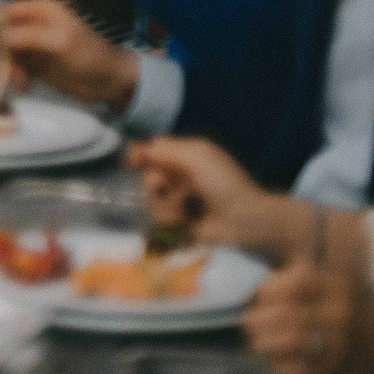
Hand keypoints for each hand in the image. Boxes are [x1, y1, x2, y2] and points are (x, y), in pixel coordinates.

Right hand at [0, 0, 136, 108]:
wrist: (110, 83)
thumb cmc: (88, 55)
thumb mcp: (58, 41)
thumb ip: (27, 36)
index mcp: (40, 10)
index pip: (4, 10)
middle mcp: (33, 24)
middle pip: (1, 33)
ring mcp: (34, 45)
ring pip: (6, 52)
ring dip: (8, 66)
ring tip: (19, 81)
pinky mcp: (36, 64)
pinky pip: (15, 67)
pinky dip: (16, 76)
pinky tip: (24, 85)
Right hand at [128, 136, 267, 251]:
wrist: (245, 221)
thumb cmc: (225, 184)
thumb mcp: (198, 157)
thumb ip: (166, 149)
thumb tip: (139, 149)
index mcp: (185, 157)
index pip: (152, 150)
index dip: (138, 155)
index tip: (129, 163)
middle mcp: (179, 178)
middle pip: (147, 177)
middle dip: (155, 183)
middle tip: (169, 188)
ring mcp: (178, 202)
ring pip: (150, 201)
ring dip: (166, 205)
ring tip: (184, 209)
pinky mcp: (178, 224)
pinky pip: (159, 221)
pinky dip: (171, 220)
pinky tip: (186, 221)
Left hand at [244, 256, 367, 373]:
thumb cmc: (339, 312)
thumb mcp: (325, 287)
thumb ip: (291, 282)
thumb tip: (249, 290)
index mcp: (336, 286)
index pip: (296, 281)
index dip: (267, 289)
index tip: (257, 298)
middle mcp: (341, 313)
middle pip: (288, 313)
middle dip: (257, 319)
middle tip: (248, 324)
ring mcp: (341, 343)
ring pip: (291, 341)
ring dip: (264, 343)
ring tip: (258, 343)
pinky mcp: (336, 370)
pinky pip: (298, 371)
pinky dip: (278, 368)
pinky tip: (276, 363)